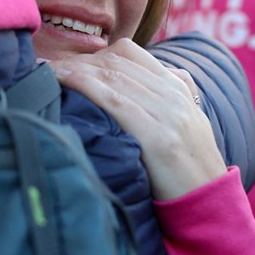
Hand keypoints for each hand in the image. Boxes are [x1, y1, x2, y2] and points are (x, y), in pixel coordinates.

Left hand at [50, 38, 226, 199]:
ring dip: (73, 69)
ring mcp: (168, 113)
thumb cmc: (189, 165)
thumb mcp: (186, 120)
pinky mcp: (158, 137)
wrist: (209, 201)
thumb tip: (145, 73)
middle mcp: (173, 94)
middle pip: (115, 62)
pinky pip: (115, 101)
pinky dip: (85, 85)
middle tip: (45, 64)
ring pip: (112, 76)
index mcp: (178, 86)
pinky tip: (63, 80)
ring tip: (46, 70)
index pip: (130, 52)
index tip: (67, 62)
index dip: (93, 53)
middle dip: (76, 61)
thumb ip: (168, 93)